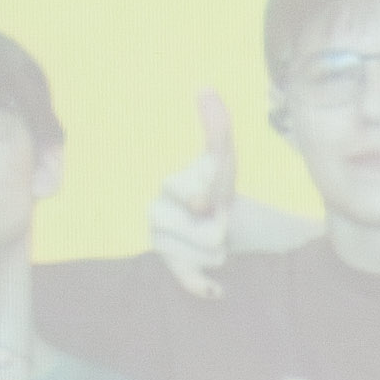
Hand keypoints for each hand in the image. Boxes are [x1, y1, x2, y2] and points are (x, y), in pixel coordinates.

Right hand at [150, 92, 245, 297]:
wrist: (215, 214)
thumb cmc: (215, 182)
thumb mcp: (220, 154)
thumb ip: (215, 124)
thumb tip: (205, 88)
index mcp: (169, 187)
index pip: (190, 195)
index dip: (204, 197)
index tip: (206, 200)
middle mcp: (158, 216)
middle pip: (205, 232)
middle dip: (221, 226)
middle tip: (218, 218)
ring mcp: (164, 243)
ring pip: (207, 254)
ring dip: (221, 247)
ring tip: (214, 236)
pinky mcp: (174, 266)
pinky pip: (187, 280)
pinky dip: (202, 285)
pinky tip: (218, 290)